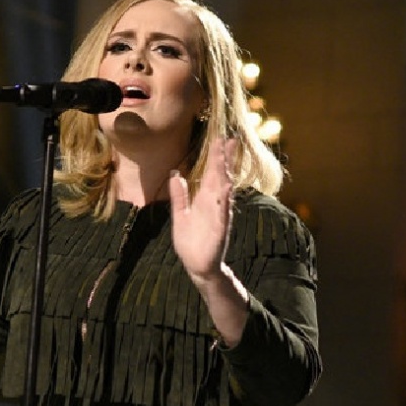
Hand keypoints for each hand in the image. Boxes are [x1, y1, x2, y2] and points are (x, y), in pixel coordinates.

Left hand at [169, 138, 235, 285]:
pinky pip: (223, 212)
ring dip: (226, 174)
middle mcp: (214, 204)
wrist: (196, 266)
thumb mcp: (180, 215)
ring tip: (227, 158)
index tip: (221, 139)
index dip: (216, 157)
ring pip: (223, 191)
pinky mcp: (219, 229)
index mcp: (204, 199)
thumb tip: (176, 175)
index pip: (211, 173)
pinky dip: (224, 200)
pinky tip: (226, 188)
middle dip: (224, 159)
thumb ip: (179, 196)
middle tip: (229, 140)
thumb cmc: (191, 242)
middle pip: (220, 177)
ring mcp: (219, 215)